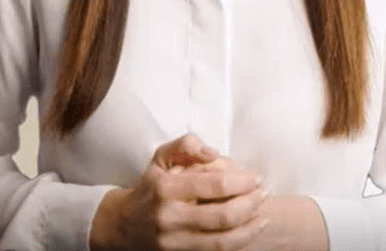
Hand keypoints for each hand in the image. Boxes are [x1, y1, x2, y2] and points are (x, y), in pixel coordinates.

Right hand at [90, 134, 269, 250]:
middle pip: (222, 216)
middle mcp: (169, 218)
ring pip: (223, 242)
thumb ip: (186, 144)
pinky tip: (249, 231)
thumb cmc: (149, 186)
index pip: (213, 185)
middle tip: (263, 193)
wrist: (122, 227)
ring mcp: (174, 243)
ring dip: (249, 228)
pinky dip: (237, 243)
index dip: (240, 181)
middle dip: (250, 204)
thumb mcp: (160, 157)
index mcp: (165, 189)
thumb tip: (213, 153)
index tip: (255, 177)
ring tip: (263, 214)